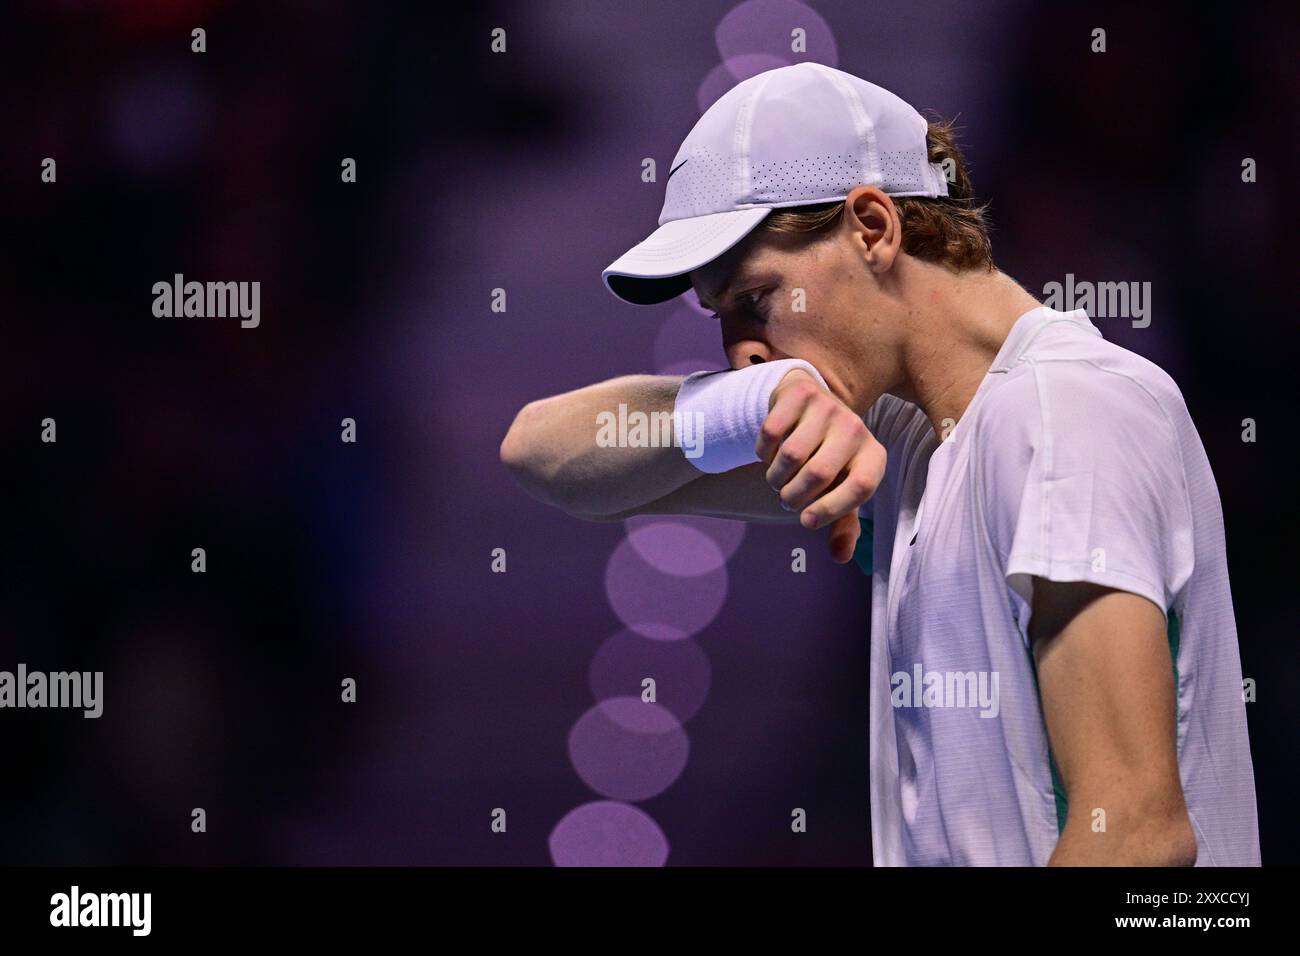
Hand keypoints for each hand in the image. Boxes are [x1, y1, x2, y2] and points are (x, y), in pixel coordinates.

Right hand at [757, 368, 885, 563]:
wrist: (812, 403)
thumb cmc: (829, 457)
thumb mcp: (840, 488)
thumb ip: (842, 523)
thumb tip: (840, 556)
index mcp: (873, 456)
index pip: (860, 488)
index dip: (831, 510)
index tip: (806, 521)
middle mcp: (855, 428)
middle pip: (818, 474)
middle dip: (793, 496)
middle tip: (787, 499)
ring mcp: (828, 407)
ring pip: (790, 455)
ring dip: (775, 477)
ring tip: (777, 479)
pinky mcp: (800, 393)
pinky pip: (771, 433)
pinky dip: (762, 452)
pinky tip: (769, 454)